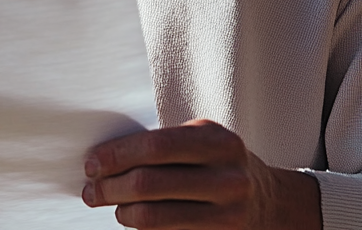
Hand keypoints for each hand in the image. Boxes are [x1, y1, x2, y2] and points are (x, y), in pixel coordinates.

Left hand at [82, 119, 320, 228]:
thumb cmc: (222, 163)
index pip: (155, 145)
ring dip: (123, 212)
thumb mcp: (204, 140)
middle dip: (111, 186)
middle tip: (91, 189)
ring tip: (112, 205)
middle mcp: (227, 178)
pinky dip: (143, 229)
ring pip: (156, 217)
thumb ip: (166, 144)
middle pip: (150, 183)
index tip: (92, 163)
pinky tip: (133, 218)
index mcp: (218, 141)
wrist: (270, 203)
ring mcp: (228, 216)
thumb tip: (108, 156)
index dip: (118, 155)